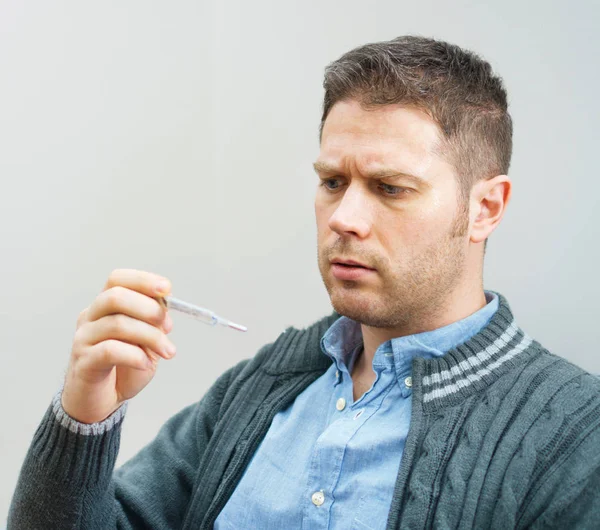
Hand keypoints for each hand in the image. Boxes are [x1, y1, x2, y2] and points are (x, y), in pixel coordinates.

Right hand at [61, 269, 175, 423]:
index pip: (117, 279)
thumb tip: (165, 310)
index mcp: (105, 307)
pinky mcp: (84, 362)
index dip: (142, 280)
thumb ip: (153, 324)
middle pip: (115, 296)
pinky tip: (146, 364)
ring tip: (167, 351)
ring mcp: (84, 339)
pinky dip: (135, 356)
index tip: (166, 288)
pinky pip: (110, 350)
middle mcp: (90, 317)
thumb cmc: (123, 368)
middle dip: (148, 307)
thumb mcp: (146, 342)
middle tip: (167, 325)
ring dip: (151, 336)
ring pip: (117, 324)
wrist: (100, 402)